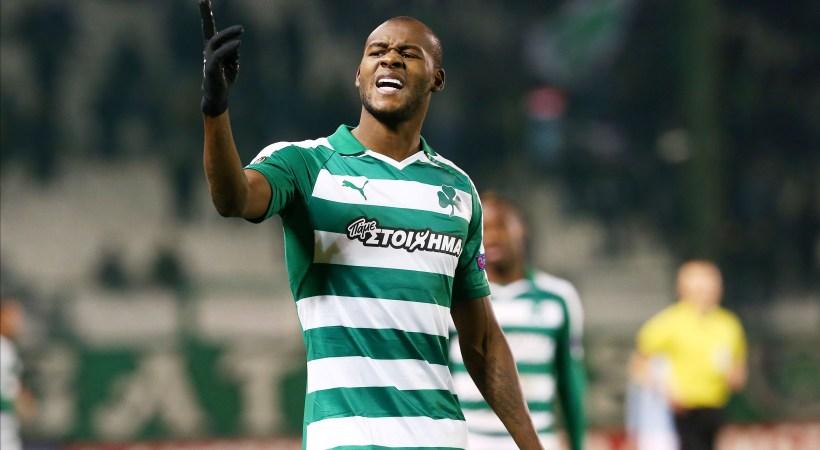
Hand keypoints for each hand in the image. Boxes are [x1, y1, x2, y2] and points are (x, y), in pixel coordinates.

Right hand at [199, 0, 242, 115]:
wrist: (218, 96)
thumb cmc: (225, 79)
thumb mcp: (233, 63)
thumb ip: (233, 52)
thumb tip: (235, 43)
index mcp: (213, 48)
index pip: (208, 28)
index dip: (206, 14)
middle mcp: (208, 51)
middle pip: (210, 32)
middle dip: (210, 19)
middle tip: (233, 21)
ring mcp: (208, 59)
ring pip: (216, 42)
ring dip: (228, 35)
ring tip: (241, 31)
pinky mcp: (211, 68)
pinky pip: (219, 55)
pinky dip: (229, 48)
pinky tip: (238, 43)